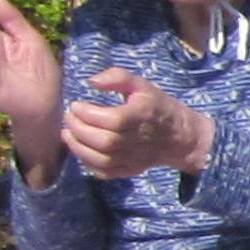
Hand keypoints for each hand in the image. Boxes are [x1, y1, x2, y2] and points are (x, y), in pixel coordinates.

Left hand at [62, 68, 210, 182]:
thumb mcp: (142, 85)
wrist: (180, 137)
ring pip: (99, 158)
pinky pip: (104, 172)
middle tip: (69, 118)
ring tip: (68, 133)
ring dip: (77, 146)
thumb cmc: (157, 107)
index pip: (108, 119)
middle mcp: (136, 140)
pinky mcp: (129, 170)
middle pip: (102, 140)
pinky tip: (81, 149)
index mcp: (140, 116)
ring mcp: (133, 158)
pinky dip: (87, 163)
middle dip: (77, 128)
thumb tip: (92, 81)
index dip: (85, 112)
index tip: (76, 104)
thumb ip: (117, 77)